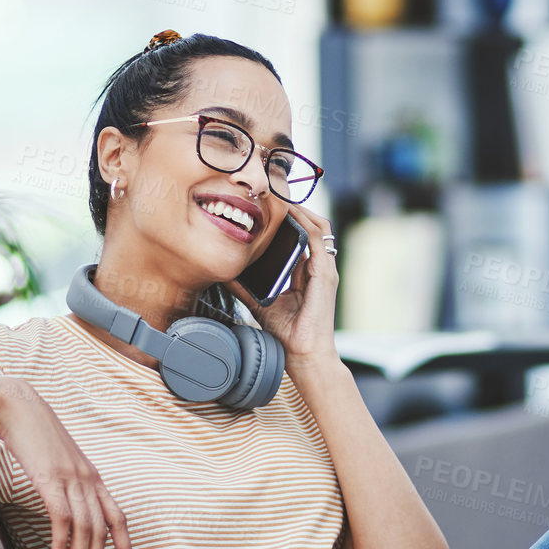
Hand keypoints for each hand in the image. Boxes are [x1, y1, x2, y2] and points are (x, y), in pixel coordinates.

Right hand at [0, 376, 135, 548]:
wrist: (14, 405)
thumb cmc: (33, 434)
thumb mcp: (58, 462)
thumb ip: (66, 483)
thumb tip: (64, 506)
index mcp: (93, 478)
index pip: (118, 519)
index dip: (127, 548)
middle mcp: (88, 480)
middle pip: (102, 532)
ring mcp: (71, 479)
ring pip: (85, 530)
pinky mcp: (50, 479)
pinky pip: (62, 518)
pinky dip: (61, 544)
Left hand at [223, 203, 339, 370]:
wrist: (303, 355)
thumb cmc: (286, 334)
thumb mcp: (260, 302)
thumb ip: (245, 285)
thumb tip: (222, 271)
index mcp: (307, 273)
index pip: (301, 236)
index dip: (288, 218)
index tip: (267, 206)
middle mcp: (319, 268)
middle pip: (312, 225)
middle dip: (295, 207)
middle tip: (273, 192)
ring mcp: (325, 270)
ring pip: (318, 226)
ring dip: (300, 209)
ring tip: (280, 196)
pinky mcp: (326, 275)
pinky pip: (317, 240)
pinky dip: (304, 223)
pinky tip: (288, 214)